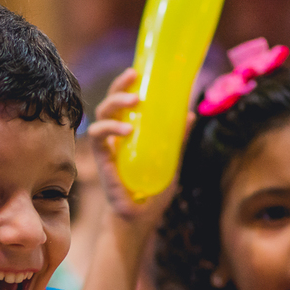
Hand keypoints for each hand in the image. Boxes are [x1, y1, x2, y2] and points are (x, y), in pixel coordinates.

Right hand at [86, 67, 187, 230]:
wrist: (139, 219)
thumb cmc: (152, 192)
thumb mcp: (172, 162)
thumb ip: (178, 140)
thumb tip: (191, 114)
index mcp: (130, 133)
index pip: (124, 102)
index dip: (126, 84)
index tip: (138, 70)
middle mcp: (115, 137)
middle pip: (110, 102)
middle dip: (119, 85)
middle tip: (134, 74)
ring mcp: (107, 147)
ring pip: (101, 113)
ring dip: (115, 101)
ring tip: (134, 98)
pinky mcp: (102, 159)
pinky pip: (98, 136)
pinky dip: (110, 127)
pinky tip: (126, 128)